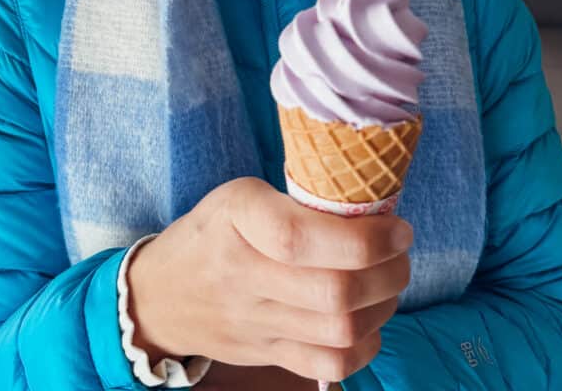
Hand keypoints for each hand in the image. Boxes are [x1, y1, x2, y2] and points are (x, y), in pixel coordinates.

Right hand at [127, 177, 411, 383]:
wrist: (160, 294)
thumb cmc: (212, 231)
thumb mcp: (241, 196)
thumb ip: (296, 203)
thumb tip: (371, 210)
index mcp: (238, 220)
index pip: (301, 238)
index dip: (362, 238)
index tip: (397, 228)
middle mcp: (244, 275)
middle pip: (333, 291)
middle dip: (388, 273)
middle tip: (401, 254)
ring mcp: (255, 323)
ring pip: (338, 330)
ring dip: (383, 306)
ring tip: (390, 283)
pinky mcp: (265, 355)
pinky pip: (327, 365)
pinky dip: (364, 345)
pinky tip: (369, 321)